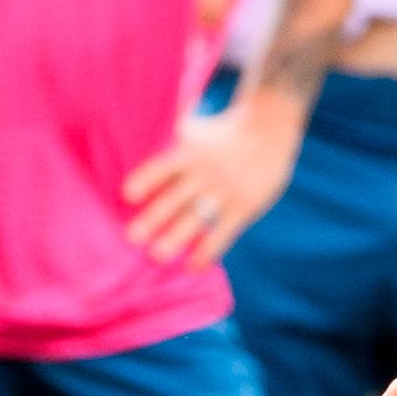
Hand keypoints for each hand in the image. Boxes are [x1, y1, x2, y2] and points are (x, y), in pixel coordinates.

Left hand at [122, 103, 300, 269]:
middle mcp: (206, 172)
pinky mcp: (244, 206)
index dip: (147, 179)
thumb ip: (168, 143)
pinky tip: (193, 266)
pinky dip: (208, 250)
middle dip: (155, 217)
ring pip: (198, 217)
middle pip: (177, 197)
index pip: (164, 166)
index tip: (128, 195)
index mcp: (190, 153)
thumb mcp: (195, 131)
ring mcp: (226, 191)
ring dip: (177, 237)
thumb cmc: (222, 132)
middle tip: (133, 237)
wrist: (268, 129)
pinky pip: (223, 232)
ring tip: (158, 255)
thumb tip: (133, 138)